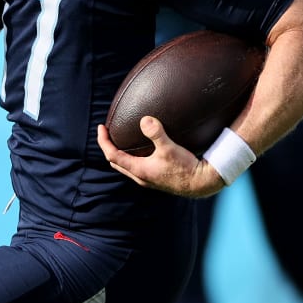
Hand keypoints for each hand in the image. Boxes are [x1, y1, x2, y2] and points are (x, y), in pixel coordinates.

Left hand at [96, 118, 224, 198]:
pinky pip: (137, 168)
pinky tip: (143, 149)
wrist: (200, 183)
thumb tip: (144, 119)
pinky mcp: (156, 179)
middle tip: (108, 133)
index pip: (112, 155)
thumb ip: (156, 133)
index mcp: (139, 169)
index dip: (103, 141)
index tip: (101, 127)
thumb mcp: (170, 148)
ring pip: (126, 167)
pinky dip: (132, 158)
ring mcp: (148, 180)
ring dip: (120, 154)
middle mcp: (140, 177)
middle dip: (109, 147)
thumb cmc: (185, 167)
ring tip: (122, 140)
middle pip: (116, 162)